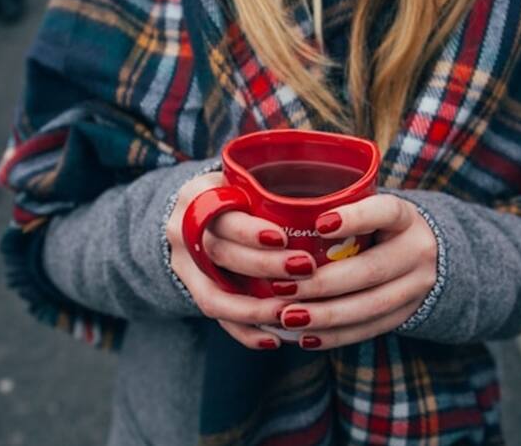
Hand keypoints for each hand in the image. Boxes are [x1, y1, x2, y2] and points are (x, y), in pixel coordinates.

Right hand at [165, 172, 316, 349]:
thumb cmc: (235, 195)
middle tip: (305, 269)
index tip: (284, 238)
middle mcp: (183, 232)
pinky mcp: (192, 292)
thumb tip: (337, 196)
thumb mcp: (242, 181)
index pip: (220, 215)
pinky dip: (245, 332)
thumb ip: (271, 189)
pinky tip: (274, 339)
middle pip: (219, 254)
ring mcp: (183, 266)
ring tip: (289, 314)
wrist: (193, 215)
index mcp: (198, 197)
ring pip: (213, 295)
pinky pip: (216, 318)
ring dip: (254, 309)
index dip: (250, 231)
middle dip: (263, 266)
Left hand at [275, 194, 437, 349]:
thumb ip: (338, 210)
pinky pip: (369, 329)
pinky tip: (306, 337)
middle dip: (323, 283)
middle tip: (282, 288)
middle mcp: (417, 251)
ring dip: (325, 315)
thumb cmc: (378, 227)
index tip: (319, 224)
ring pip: (370, 306)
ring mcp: (416, 287)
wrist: (427, 256)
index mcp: (405, 218)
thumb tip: (279, 216)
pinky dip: (335, 335)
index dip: (355, 218)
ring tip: (288, 317)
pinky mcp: (406, 314)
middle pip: (371, 270)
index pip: (386, 212)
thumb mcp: (370, 210)